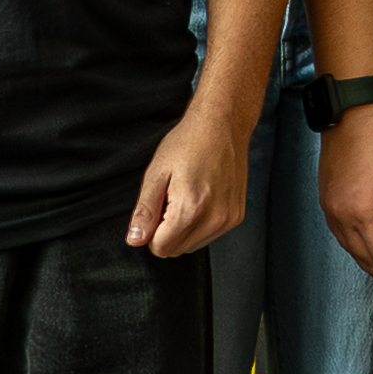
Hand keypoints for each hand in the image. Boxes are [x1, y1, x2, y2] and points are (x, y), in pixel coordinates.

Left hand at [129, 96, 249, 257]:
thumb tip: (135, 239)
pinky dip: (201, 223)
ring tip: (187, 195)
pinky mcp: (237, 216)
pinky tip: (202, 196)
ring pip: (194, 245)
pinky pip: (210, 235)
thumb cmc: (188, 142)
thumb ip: (145, 211)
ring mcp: (228, 219)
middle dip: (168, 231)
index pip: (161, 248)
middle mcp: (214, 219)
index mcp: (190, 209)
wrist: (222, 123)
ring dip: (185, 229)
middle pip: (177, 250)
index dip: (152, 231)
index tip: (157, 207)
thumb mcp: (157, 172)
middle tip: (171, 198)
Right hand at [319, 105, 372, 296]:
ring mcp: (329, 208)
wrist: (352, 109)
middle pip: (364, 258)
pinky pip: (343, 235)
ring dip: (371, 264)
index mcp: (361, 211)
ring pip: (351, 249)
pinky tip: (372, 249)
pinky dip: (359, 247)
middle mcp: (340, 215)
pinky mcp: (326, 200)